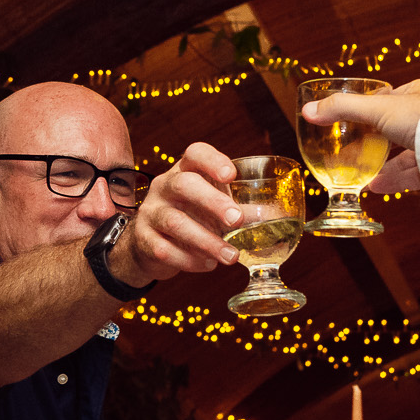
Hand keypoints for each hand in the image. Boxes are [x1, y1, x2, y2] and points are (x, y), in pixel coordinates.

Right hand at [115, 142, 241, 282]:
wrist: (150, 244)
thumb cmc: (192, 217)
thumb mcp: (215, 209)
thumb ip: (242, 210)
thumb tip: (276, 215)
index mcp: (185, 171)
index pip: (194, 154)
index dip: (212, 161)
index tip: (231, 175)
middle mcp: (164, 186)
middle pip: (183, 184)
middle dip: (212, 201)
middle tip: (236, 219)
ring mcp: (151, 212)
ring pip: (174, 222)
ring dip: (206, 240)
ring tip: (231, 256)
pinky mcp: (143, 239)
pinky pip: (164, 249)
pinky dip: (189, 260)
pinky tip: (208, 265)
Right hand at [300, 79, 419, 194]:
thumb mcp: (376, 107)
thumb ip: (342, 109)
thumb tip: (308, 111)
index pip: (393, 97)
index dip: (372, 106)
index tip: (353, 119)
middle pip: (396, 129)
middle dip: (373, 141)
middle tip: (351, 149)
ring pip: (404, 155)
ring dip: (381, 165)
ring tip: (357, 174)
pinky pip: (412, 175)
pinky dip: (392, 180)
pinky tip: (373, 187)